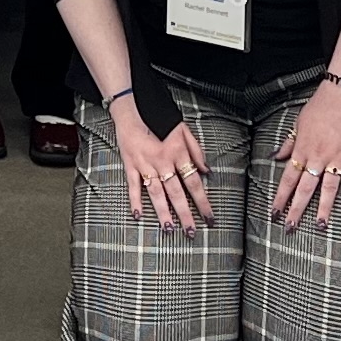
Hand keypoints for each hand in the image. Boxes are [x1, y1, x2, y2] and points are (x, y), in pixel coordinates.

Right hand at [112, 93, 216, 232]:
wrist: (133, 107)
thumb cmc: (159, 118)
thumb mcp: (183, 129)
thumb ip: (196, 151)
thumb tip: (207, 171)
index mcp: (178, 154)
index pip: (194, 183)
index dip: (203, 202)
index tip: (209, 218)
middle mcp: (163, 162)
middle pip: (176, 193)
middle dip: (185, 215)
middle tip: (191, 232)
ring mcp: (145, 165)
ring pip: (156, 193)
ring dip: (163, 213)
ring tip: (169, 229)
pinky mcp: (130, 165)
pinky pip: (133, 186)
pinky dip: (135, 201)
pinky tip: (138, 215)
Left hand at [274, 80, 340, 226]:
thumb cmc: (320, 107)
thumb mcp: (298, 123)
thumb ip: (289, 143)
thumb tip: (276, 157)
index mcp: (302, 150)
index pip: (288, 179)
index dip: (281, 197)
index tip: (275, 212)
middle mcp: (318, 158)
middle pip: (305, 189)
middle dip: (296, 209)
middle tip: (290, 227)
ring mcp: (337, 159)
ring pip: (328, 188)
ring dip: (323, 208)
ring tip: (320, 226)